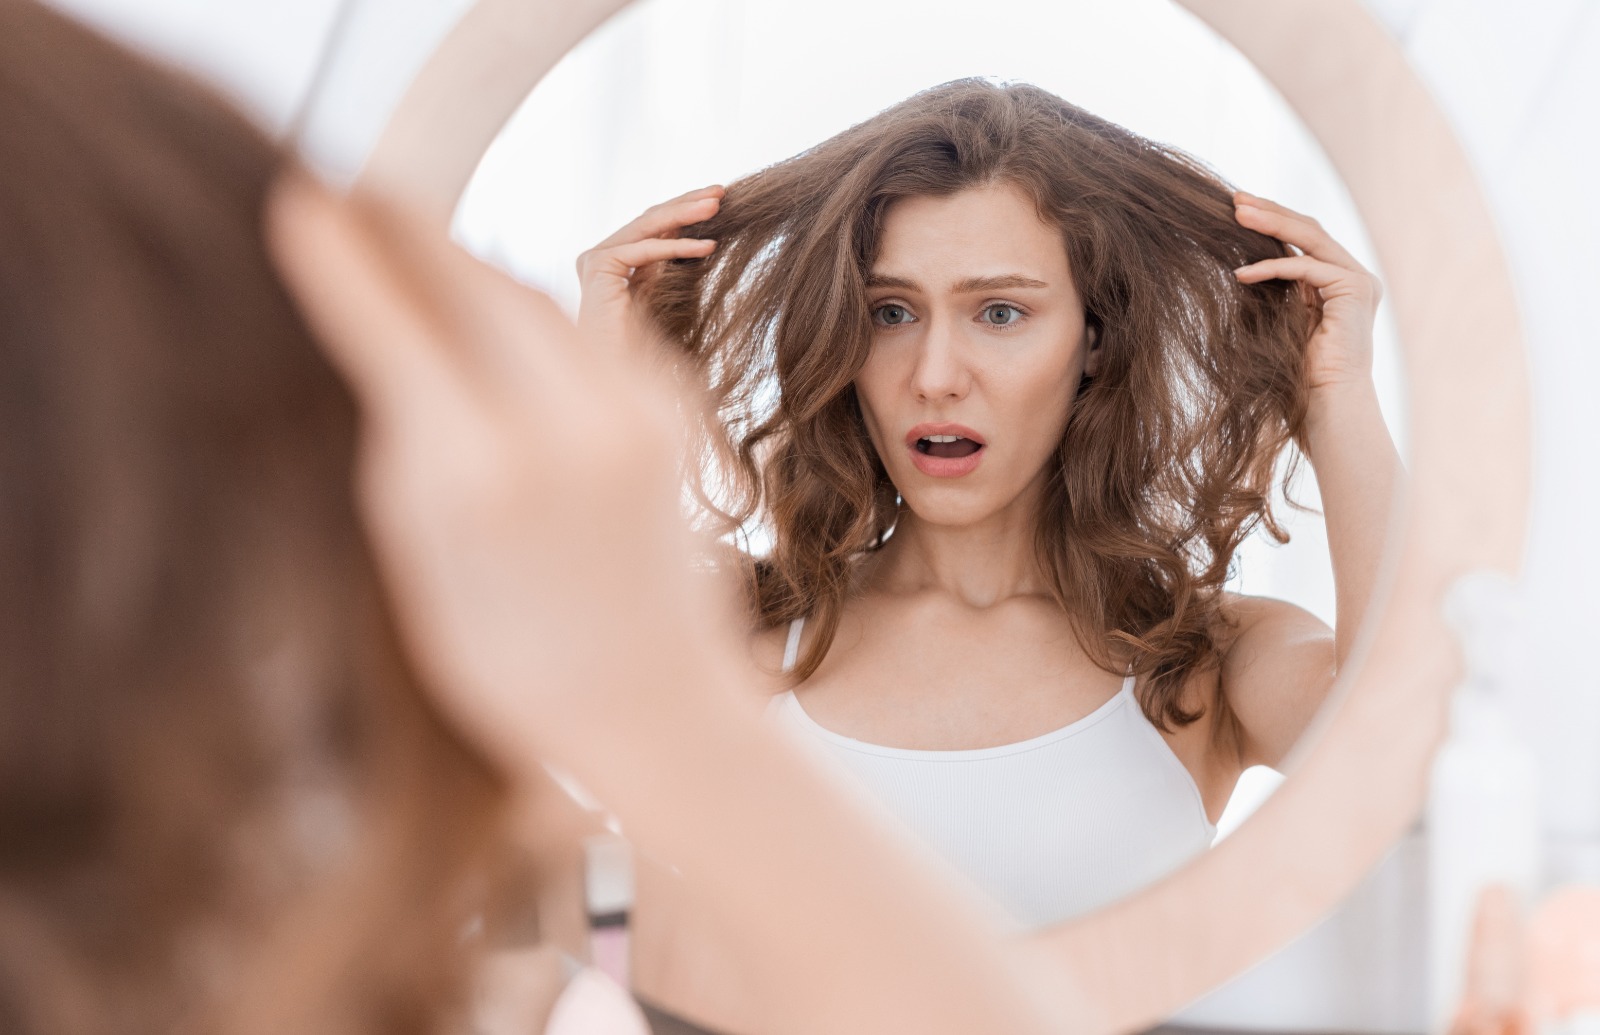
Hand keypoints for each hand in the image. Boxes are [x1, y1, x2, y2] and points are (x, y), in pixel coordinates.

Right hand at [266, 170, 705, 775]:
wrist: (657, 700)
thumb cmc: (512, 658)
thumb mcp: (423, 558)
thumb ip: (401, 437)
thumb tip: (379, 333)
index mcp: (481, 472)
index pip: (394, 322)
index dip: (341, 256)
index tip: (300, 201)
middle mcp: (565, 424)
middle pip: (467, 277)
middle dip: (405, 231)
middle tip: (355, 195)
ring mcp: (633, 409)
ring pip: (528, 293)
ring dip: (467, 263)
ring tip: (411, 241)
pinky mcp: (672, 408)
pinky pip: (584, 327)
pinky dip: (527, 308)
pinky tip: (491, 307)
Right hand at [576, 185, 721, 355]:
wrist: (617, 375)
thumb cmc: (642, 347)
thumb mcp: (664, 293)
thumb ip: (670, 265)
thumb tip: (700, 235)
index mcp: (614, 261)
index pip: (653, 225)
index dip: (684, 210)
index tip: (718, 201)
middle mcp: (600, 256)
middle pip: (650, 219)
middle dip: (687, 203)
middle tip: (721, 191)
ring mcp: (596, 259)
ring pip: (648, 226)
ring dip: (686, 214)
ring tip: (718, 206)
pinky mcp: (598, 266)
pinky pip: (646, 249)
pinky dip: (678, 246)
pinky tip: (709, 246)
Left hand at [1231, 192, 1382, 394]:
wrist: (1326, 403)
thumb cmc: (1299, 372)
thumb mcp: (1283, 319)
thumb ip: (1278, 289)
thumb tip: (1243, 262)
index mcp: (1338, 281)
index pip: (1305, 239)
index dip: (1273, 220)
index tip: (1238, 209)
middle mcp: (1354, 276)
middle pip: (1310, 230)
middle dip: (1271, 212)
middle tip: (1235, 199)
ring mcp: (1359, 281)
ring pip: (1311, 238)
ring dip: (1271, 225)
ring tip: (1236, 215)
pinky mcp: (1355, 290)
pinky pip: (1307, 268)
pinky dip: (1272, 268)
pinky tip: (1241, 273)